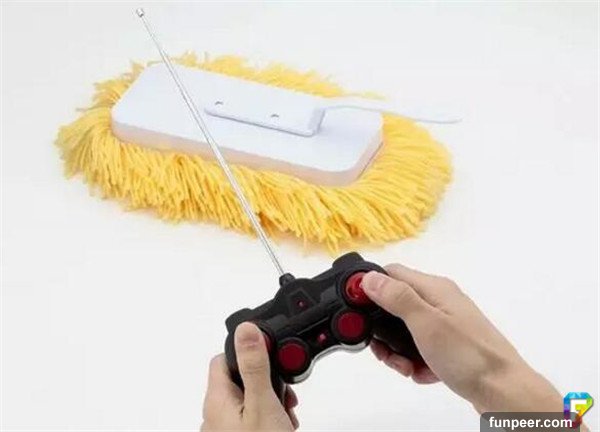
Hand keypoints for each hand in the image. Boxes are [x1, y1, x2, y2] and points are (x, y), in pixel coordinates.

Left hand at [201, 322, 298, 431]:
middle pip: (239, 380)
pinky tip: (282, 424)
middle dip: (265, 379)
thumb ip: (254, 367)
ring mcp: (225, 429)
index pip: (222, 359)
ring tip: (286, 410)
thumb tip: (246, 329)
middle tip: (284, 389)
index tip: (267, 350)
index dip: (245, 350)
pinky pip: (251, 419)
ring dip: (269, 400)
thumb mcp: (262, 404)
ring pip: (248, 400)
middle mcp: (215, 415)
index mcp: (217, 399)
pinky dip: (268, 416)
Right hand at [362, 264, 562, 413]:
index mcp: (435, 289)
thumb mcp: (426, 324)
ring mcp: (446, 324)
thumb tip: (369, 277)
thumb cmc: (470, 356)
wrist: (505, 392)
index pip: (391, 273)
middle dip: (383, 329)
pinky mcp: (450, 345)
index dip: (370, 288)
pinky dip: (415, 360)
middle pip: (396, 305)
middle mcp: (441, 302)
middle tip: (383, 349)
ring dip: (398, 349)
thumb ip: (397, 298)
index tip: (357, 308)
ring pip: (406, 330)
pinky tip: (422, 372)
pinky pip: (421, 348)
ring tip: (405, 366)